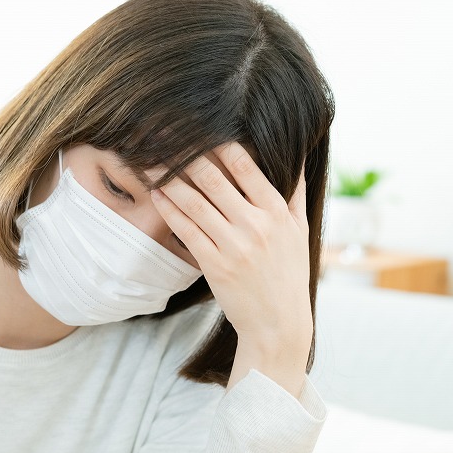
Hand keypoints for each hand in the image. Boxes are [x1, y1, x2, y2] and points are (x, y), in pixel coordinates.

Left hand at [149, 142, 312, 368]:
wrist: (278, 323)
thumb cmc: (289, 275)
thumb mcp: (300, 232)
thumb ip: (295, 194)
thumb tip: (298, 159)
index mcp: (276, 212)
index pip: (246, 167)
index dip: (220, 144)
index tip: (200, 128)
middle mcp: (255, 225)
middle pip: (214, 179)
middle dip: (187, 156)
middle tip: (165, 138)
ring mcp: (233, 245)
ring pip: (195, 202)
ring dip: (170, 179)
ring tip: (152, 161)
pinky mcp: (214, 265)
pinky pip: (187, 230)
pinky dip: (169, 209)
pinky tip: (156, 194)